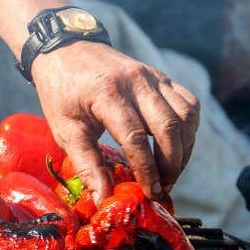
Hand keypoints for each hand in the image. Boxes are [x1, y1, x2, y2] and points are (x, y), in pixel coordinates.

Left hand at [30, 41, 199, 202]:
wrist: (65, 51)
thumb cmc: (61, 92)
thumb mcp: (65, 130)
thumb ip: (87, 165)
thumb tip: (104, 199)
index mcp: (108, 93)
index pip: (136, 138)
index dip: (146, 170)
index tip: (149, 193)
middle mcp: (137, 81)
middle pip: (170, 127)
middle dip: (171, 164)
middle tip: (162, 188)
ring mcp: (153, 76)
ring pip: (186, 116)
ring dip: (184, 150)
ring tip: (169, 174)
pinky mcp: (161, 77)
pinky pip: (188, 104)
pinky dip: (188, 130)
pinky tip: (176, 149)